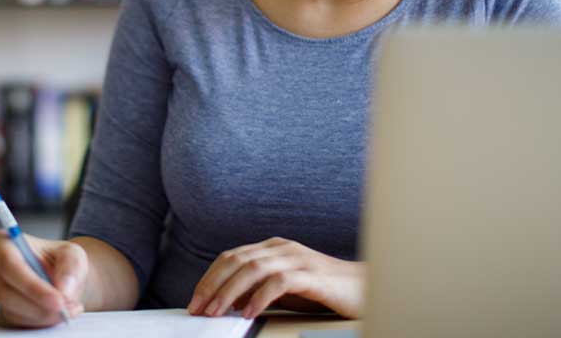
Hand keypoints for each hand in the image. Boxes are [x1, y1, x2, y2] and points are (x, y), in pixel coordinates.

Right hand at [0, 231, 87, 327]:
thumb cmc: (56, 259)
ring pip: (9, 311)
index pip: (9, 264)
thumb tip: (64, 289)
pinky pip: (12, 322)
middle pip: (5, 292)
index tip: (57, 300)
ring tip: (66, 310)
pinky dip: (36, 322)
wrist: (55, 276)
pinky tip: (53, 315)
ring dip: (41, 316)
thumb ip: (70, 267)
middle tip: (66, 310)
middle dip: (39, 305)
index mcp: (0, 242)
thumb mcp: (71, 254)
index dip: (32, 286)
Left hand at [186, 237, 363, 319]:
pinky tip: (250, 313)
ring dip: (230, 292)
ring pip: (253, 269)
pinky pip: (279, 282)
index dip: (209, 278)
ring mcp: (297, 258)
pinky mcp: (312, 275)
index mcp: (272, 248)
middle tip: (198, 309)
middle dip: (212, 285)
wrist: (365, 289)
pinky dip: (260, 297)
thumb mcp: (284, 290)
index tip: (196, 301)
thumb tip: (228, 303)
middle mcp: (281, 248)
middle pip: (236, 261)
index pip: (231, 257)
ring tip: (216, 312)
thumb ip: (258, 290)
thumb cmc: (323, 291)